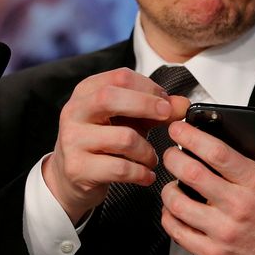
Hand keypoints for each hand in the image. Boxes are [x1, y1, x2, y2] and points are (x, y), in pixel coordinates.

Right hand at [43, 68, 189, 223]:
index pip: (121, 76)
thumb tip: (183, 104)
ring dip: (147, 151)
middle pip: (111, 97)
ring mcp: (72, 140)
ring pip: (123, 138)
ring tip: (151, 158)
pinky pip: (120, 168)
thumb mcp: (129, 120)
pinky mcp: (77, 168)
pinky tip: (146, 176)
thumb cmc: (105, 141)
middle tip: (167, 117)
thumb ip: (156, 110)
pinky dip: (141, 173)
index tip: (166, 102)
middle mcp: (75, 111)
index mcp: (87, 91)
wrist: (71, 177)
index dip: (149, 87)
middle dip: (146, 105)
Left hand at [161, 110, 254, 254]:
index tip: (179, 128)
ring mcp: (223, 232)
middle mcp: (237, 207)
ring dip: (168, 187)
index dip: (191, 136)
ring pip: (177, 203)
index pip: (216, 153)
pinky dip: (168, 216)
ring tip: (173, 180)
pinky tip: (175, 207)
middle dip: (172, 156)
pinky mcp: (212, 253)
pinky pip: (177, 231)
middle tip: (171, 152)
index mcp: (254, 183)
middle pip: (190, 173)